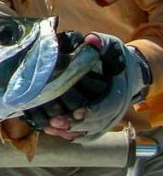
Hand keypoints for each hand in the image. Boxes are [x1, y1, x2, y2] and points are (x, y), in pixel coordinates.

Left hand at [23, 32, 147, 139]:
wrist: (126, 72)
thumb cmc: (114, 57)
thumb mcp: (110, 46)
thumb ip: (101, 43)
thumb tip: (91, 40)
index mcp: (120, 90)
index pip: (108, 105)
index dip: (93, 111)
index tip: (76, 113)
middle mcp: (115, 108)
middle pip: (97, 122)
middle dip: (75, 124)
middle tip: (54, 122)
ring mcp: (107, 117)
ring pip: (90, 131)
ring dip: (69, 132)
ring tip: (49, 128)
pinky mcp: (97, 122)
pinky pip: (85, 134)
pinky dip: (70, 135)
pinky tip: (52, 131)